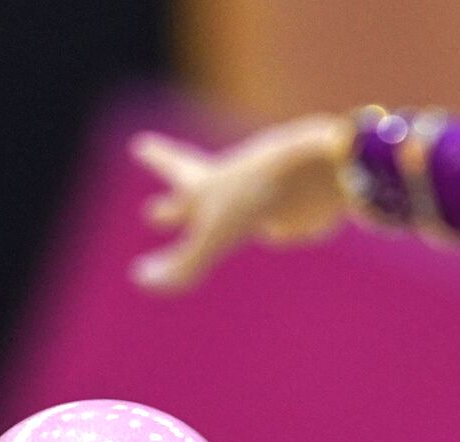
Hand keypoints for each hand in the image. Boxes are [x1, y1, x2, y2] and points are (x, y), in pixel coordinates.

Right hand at [130, 115, 351, 292]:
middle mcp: (234, 189)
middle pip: (194, 199)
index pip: (174, 170)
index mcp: (207, 183)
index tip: (141, 144)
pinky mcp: (297, 214)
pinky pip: (281, 225)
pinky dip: (277, 228)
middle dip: (173, 209)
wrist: (318, 174)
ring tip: (217, 228)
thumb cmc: (258, 196)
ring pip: (237, 210)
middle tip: (150, 212)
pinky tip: (279, 231)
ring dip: (222, 218)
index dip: (158, 161)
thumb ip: (183, 266)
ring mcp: (266, 200)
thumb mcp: (215, 237)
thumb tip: (141, 280)